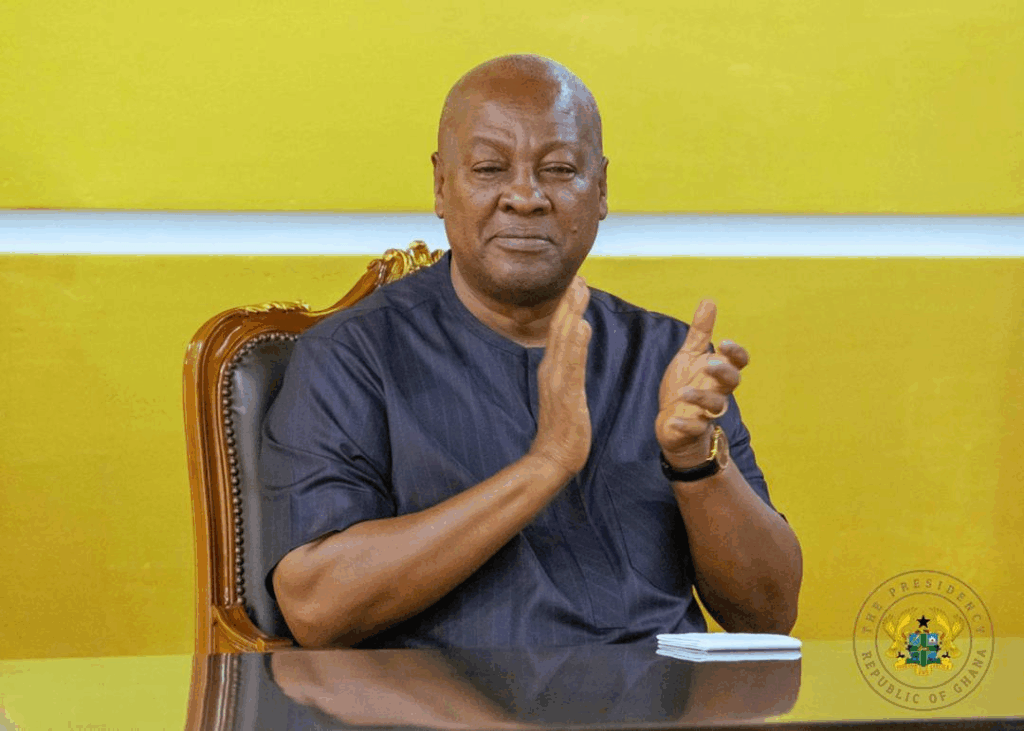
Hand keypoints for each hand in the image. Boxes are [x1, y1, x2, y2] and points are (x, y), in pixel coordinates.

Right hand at [529, 276, 591, 478]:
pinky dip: (574, 344)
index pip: (561, 330)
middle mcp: (552, 369)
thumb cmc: (563, 426)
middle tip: (579, 276)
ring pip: (564, 340)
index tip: (577, 281)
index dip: (568, 305)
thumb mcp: (570, 386)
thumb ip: (574, 357)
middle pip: (560, 329)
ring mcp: (557, 381)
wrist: (552, 456)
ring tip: (579, 291)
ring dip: (571, 314)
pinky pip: (571, 364)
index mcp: (553, 368)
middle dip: (570, 302)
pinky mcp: (566, 394)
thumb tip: (582, 328)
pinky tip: (580, 326)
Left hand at [656, 300, 748, 468]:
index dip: (735, 353)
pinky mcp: (692, 429)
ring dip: (701, 398)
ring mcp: (705, 412)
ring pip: (715, 406)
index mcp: (718, 372)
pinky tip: (673, 419)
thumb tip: (709, 300)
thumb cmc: (685, 384)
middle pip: (732, 383)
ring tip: (683, 392)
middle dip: (724, 373)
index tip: (724, 342)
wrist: (672, 423)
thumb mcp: (689, 356)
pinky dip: (686, 425)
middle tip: (709, 364)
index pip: (738, 362)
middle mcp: (717, 391)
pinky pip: (694, 428)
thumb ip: (701, 332)